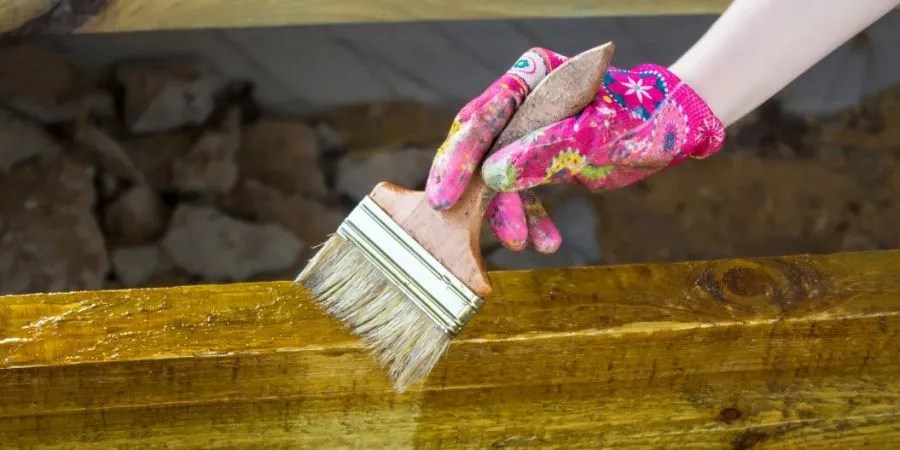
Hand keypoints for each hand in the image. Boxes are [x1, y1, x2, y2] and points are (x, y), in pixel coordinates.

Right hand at [477, 63, 725, 250]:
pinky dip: (531, 218)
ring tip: (525, 242)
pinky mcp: (540, 161)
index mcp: (531, 78)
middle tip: (457, 226)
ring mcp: (528, 133)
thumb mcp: (597, 135)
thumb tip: (492, 176)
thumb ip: (545, 151)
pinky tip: (546, 241)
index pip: (483, 117)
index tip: (445, 198)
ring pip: (497, 177)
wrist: (675, 132)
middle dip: (474, 192)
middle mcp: (522, 102)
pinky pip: (522, 193)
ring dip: (507, 213)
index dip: (460, 158)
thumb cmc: (643, 119)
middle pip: (479, 148)